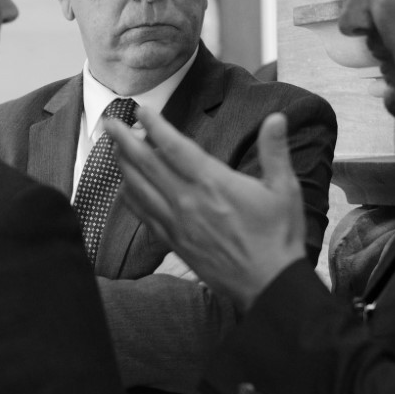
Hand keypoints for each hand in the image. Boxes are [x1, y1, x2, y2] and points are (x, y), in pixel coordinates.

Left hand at [103, 106, 305, 311]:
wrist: (268, 284)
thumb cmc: (278, 236)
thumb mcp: (285, 189)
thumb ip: (275, 151)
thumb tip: (277, 118)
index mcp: (214, 183)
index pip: (175, 147)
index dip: (155, 126)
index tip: (141, 110)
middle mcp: (188, 201)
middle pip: (147, 164)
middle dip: (125, 140)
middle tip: (109, 122)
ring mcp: (178, 223)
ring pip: (140, 189)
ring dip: (124, 166)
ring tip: (113, 149)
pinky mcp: (175, 242)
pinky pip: (145, 216)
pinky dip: (131, 199)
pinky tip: (125, 189)